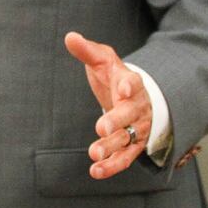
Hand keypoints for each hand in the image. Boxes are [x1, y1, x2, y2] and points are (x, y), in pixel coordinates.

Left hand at [63, 31, 153, 179]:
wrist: (131, 97)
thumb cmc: (114, 76)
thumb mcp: (102, 60)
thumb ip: (87, 50)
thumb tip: (69, 37)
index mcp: (131, 83)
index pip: (134, 83)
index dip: (129, 86)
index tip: (122, 89)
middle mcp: (138, 107)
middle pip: (131, 115)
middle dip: (117, 121)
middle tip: (101, 127)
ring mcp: (137, 128)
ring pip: (127, 139)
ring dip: (112, 147)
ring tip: (94, 154)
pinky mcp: (133, 146)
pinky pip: (125, 158)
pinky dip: (112, 166)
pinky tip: (95, 171)